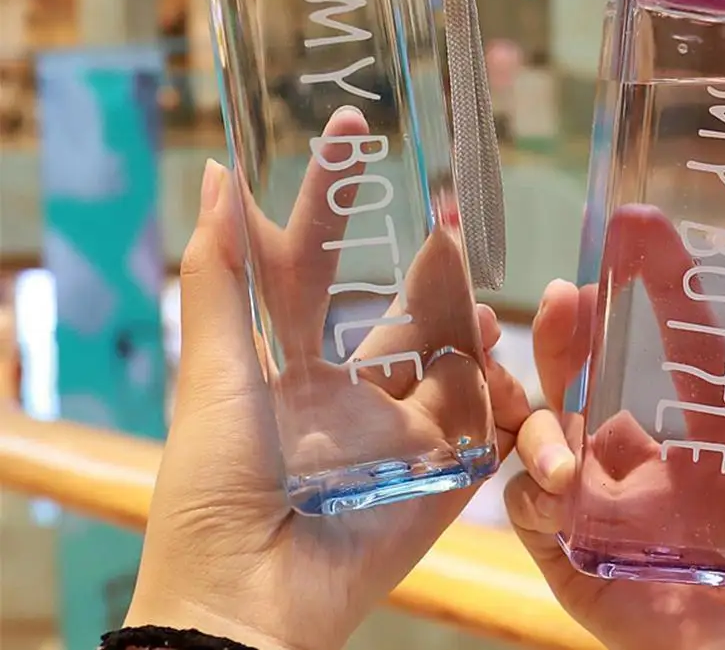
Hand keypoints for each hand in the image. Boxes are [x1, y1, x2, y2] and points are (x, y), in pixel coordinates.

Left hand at [127, 109, 528, 649]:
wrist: (248, 602)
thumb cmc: (216, 483)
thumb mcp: (217, 370)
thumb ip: (221, 274)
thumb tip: (213, 170)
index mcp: (295, 357)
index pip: (320, 257)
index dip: (335, 195)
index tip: (353, 126)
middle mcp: (354, 386)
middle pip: (406, 305)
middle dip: (432, 263)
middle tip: (448, 219)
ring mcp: (403, 429)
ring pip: (455, 356)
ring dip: (469, 321)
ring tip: (471, 305)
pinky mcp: (443, 473)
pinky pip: (489, 423)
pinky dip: (506, 390)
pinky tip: (499, 360)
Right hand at [506, 270, 724, 649]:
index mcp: (674, 444)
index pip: (630, 363)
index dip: (618, 309)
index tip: (628, 241)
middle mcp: (628, 471)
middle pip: (570, 391)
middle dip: (557, 342)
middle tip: (560, 300)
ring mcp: (597, 515)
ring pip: (537, 442)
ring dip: (536, 413)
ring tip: (565, 413)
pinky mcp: (571, 563)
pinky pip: (529, 507)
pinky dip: (533, 484)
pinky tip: (562, 476)